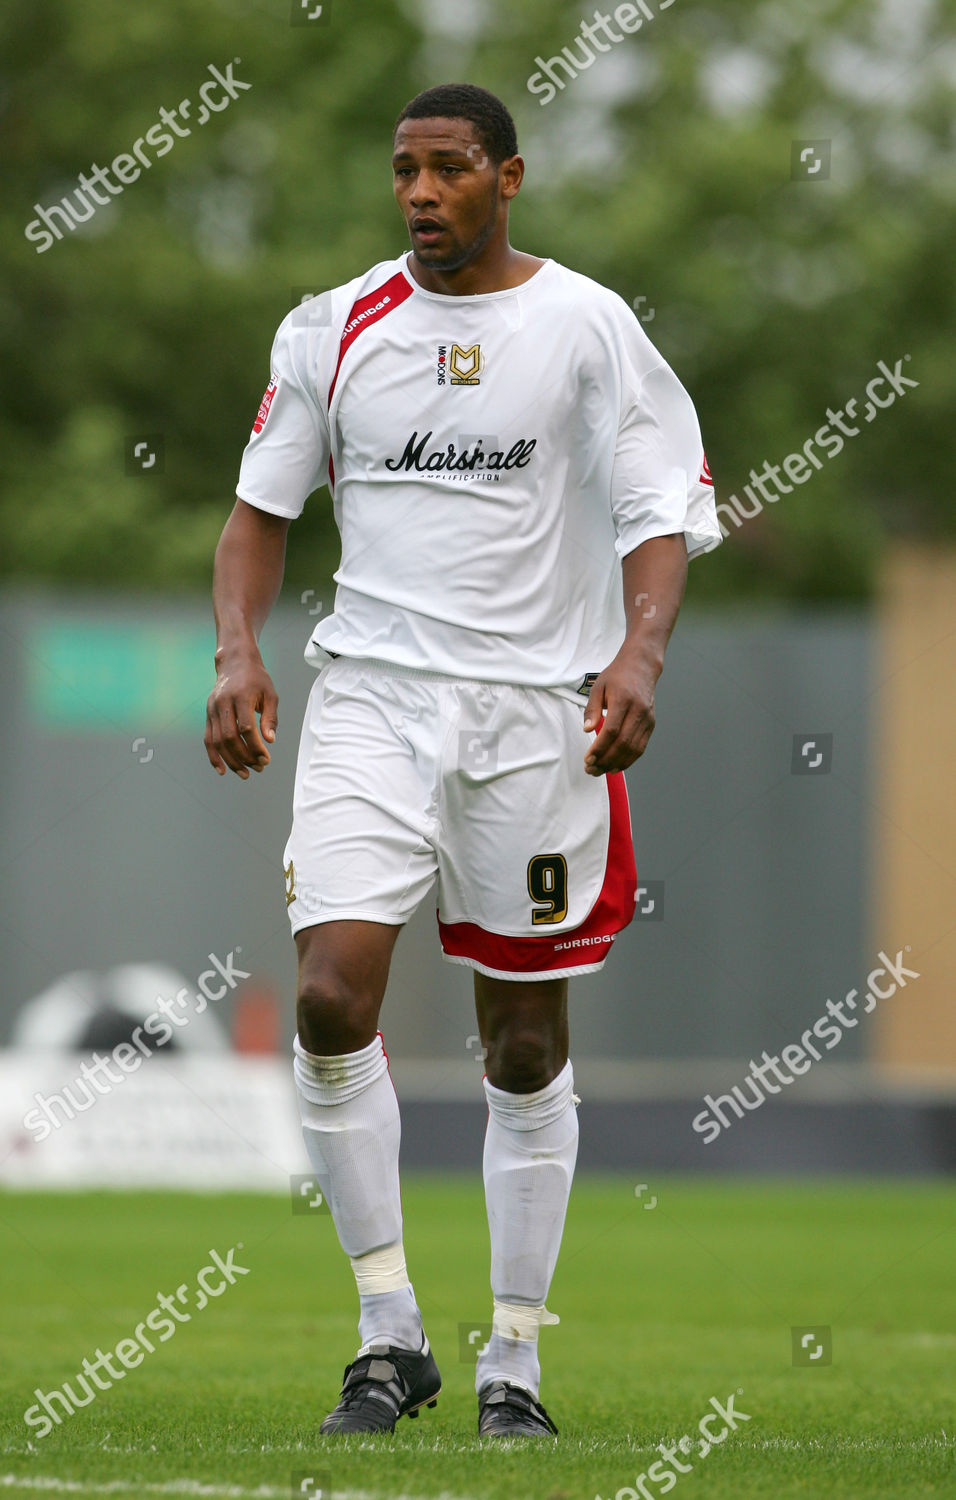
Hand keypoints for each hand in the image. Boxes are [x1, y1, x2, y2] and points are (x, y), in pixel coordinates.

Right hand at [204, 650, 277, 778]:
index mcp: (240, 696)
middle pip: (230, 737)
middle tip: (259, 768)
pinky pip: (208, 739)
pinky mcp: (208, 715)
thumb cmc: (257, 680)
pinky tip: (223, 770)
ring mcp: (212, 709)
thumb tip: (270, 741)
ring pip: (217, 741)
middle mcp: (223, 703)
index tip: (266, 759)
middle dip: (244, 756)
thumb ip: (270, 718)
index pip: (246, 728)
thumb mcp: (270, 694)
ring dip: (231, 761)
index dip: (255, 746)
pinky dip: (214, 756)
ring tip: (245, 774)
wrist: (235, 663)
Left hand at [583, 648, 659, 776]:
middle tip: (590, 769)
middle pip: (623, 743)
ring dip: (616, 763)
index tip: (588, 759)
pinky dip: (629, 760)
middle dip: (606, 760)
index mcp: (624, 700)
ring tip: (601, 771)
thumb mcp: (598, 687)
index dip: (600, 748)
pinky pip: (641, 747)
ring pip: (633, 748)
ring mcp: (647, 719)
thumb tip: (587, 730)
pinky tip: (616, 766)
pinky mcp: (651, 724)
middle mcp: (638, 711)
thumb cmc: (617, 676)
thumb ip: (592, 709)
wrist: (641, 667)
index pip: (612, 730)